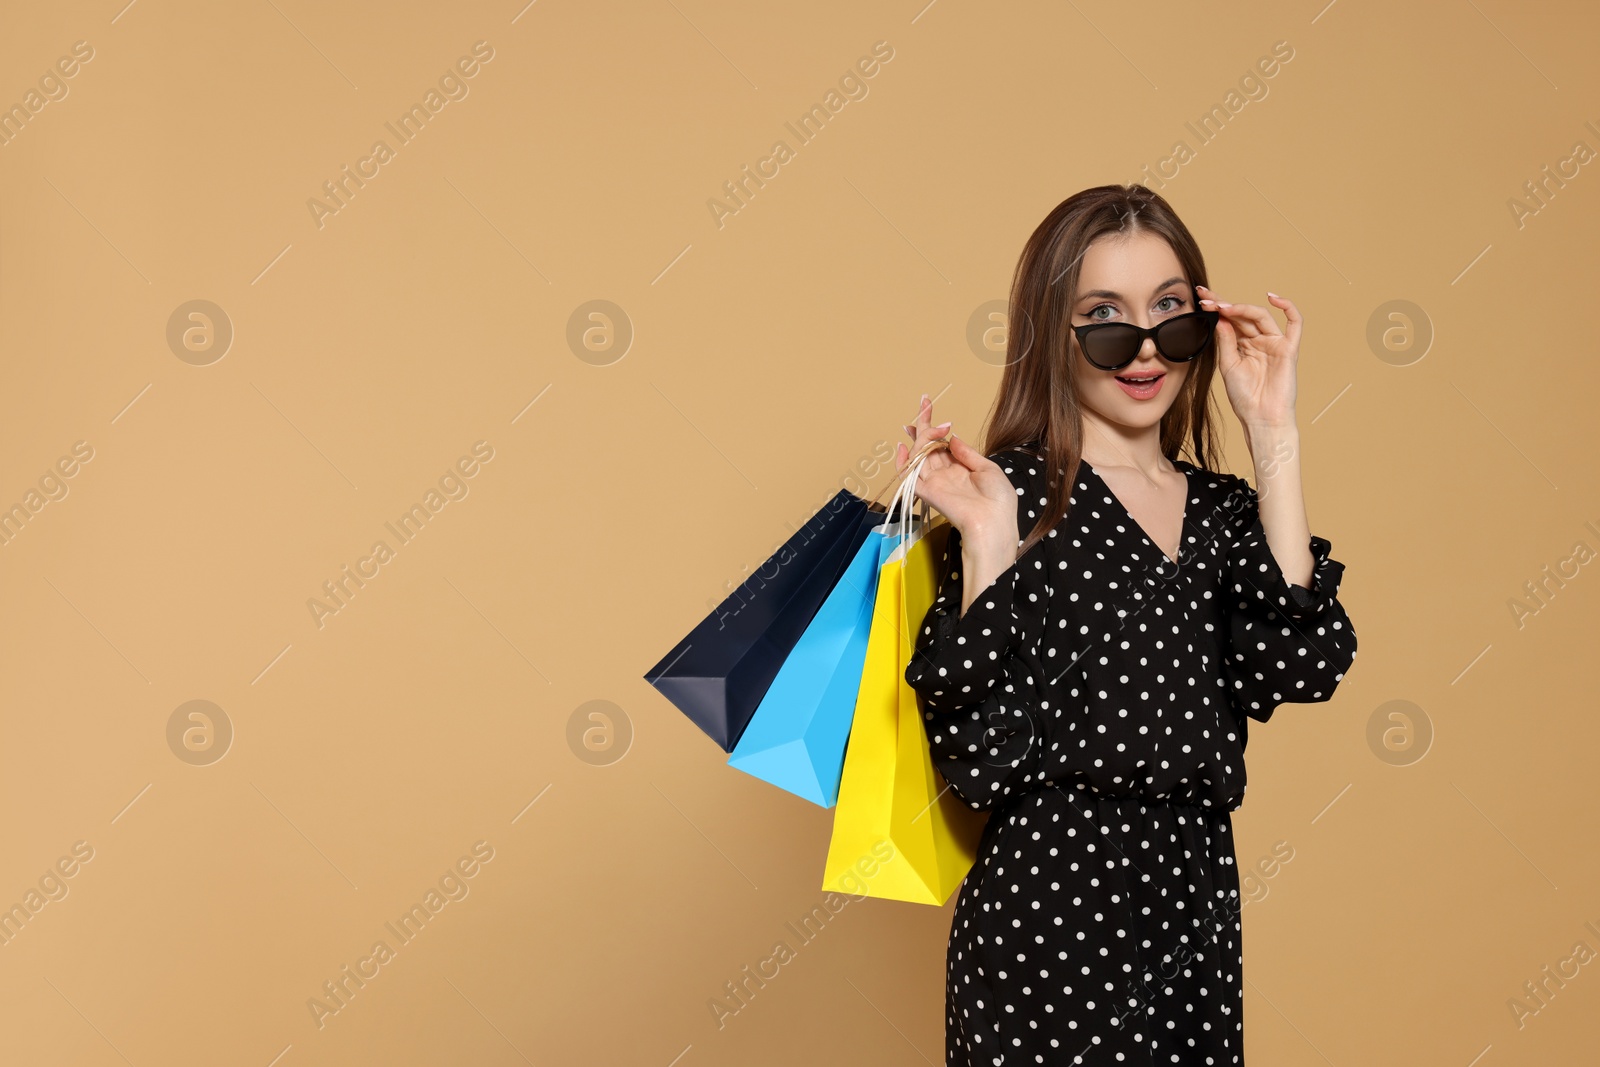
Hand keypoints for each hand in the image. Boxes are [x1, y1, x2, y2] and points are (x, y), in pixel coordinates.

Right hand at [895, 394, 1017, 548]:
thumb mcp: (988, 468)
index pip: (941, 444)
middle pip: (928, 446)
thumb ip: (967, 452)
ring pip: (919, 456)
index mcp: (960, 468)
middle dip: (923, 423)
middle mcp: (945, 474)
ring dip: (921, 437)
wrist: (994, 522)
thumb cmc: (998, 500)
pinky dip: (903, 462)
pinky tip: (903, 446)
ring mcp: (935, 482)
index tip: (929, 405)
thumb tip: (952, 437)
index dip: (934, 426)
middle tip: (924, 402)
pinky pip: (908, 477)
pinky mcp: (927, 492)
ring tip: (929, 424)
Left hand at [1196, 285, 1301, 429]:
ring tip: (1223, 307)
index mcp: (1242, 345)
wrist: (1261, 418)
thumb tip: (1220, 317)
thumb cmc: (1244, 397)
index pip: (1230, 320)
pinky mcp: (1288, 349)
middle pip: (1243, 315)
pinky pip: (1295, 324)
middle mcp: (1258, 341)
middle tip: (1206, 298)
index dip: (1217, 308)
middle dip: (1224, 305)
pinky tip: (1272, 298)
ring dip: (1242, 308)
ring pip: (1261, 317)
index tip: (1201, 298)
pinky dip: (1288, 308)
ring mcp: (1274, 343)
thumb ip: (1225, 341)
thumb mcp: (1228, 365)